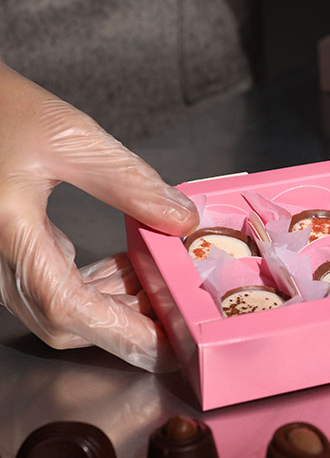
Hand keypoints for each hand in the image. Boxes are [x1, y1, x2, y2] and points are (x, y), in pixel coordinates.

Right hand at [0, 63, 198, 370]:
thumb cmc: (2, 109)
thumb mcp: (73, 138)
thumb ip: (129, 182)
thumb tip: (182, 221)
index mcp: (11, 231)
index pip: (70, 307)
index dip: (123, 334)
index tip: (167, 347)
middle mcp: (1, 254)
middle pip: (67, 321)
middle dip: (127, 326)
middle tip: (177, 320)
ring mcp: (5, 255)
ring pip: (61, 309)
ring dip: (115, 306)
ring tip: (162, 287)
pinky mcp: (14, 246)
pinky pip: (57, 284)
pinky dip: (97, 285)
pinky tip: (129, 267)